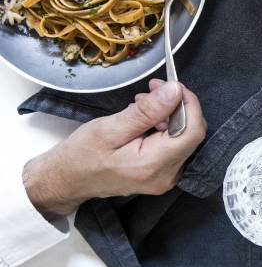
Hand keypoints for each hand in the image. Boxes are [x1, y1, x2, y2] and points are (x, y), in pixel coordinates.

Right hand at [22, 80, 206, 218]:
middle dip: (176, 105)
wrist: (65, 181)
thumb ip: (146, 112)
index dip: (188, 103)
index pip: (192, 130)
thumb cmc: (81, 156)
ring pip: (183, 136)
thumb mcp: (109, 128)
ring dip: (168, 114)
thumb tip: (175, 91)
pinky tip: (144, 119)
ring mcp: (165, 177)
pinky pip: (174, 144)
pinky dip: (163, 126)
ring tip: (141, 104)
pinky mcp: (161, 173)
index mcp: (153, 165)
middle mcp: (166, 176)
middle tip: (153, 89)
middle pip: (191, 132)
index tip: (171, 85)